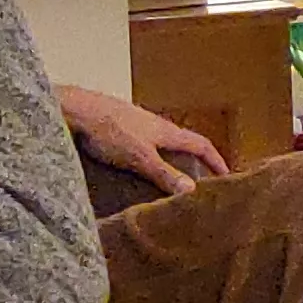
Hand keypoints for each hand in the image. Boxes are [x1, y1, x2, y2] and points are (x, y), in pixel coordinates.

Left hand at [58, 84, 230, 196]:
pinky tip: (138, 171)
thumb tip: (193, 191)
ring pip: (162, 144)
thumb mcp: (140, 157)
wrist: (75, 111)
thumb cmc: (108, 130)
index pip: (201, 144)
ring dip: (171, 160)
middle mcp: (155, 126)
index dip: (216, 160)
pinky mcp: (118, 129)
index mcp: (166, 131)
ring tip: (171, 180)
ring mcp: (136, 125)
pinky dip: (150, 159)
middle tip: (203, 180)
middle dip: (195, 161)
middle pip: (183, 143)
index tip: (227, 175)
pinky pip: (143, 145)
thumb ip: (165, 174)